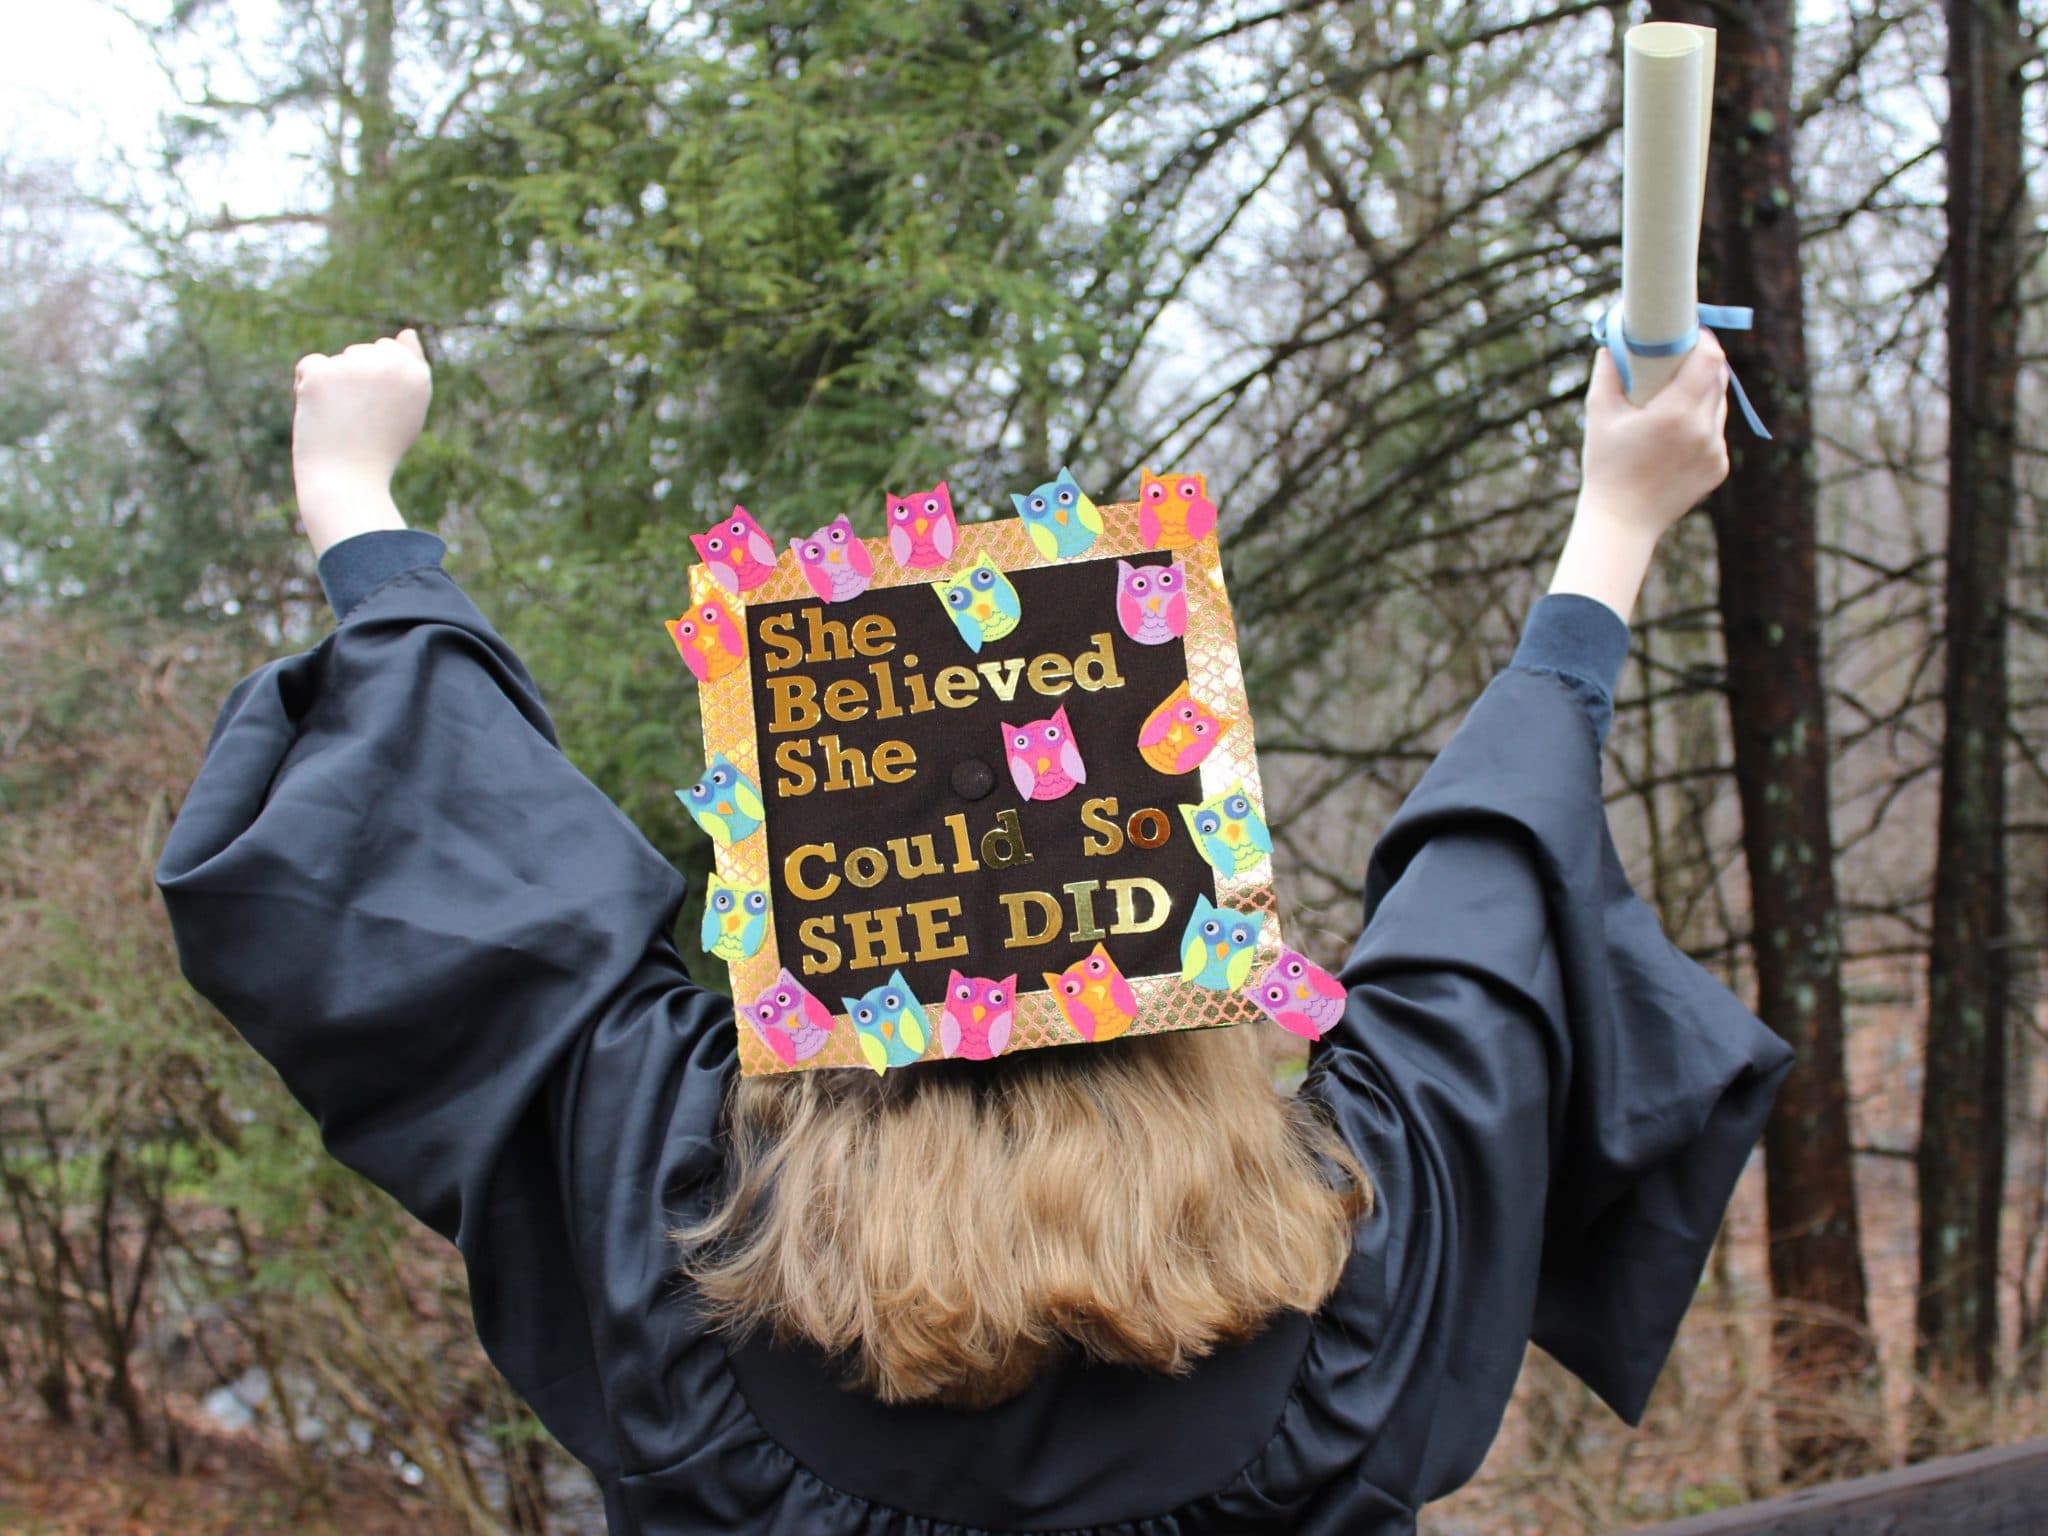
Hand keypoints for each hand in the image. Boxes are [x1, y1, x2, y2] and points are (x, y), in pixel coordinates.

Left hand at [292, 328, 431, 555]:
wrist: (348, 481)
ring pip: (335, 362)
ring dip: (331, 386)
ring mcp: (356, 366)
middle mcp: (390, 365)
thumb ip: (411, 370)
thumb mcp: (407, 410)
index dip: (377, 381)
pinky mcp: (323, 372)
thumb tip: (407, 332)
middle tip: (359, 420)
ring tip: (341, 421)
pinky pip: (310, 366)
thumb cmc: (379, 450)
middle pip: (360, 352)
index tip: (378, 412)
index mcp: (417, 375)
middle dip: (353, 380)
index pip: (389, 349)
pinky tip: (320, 414)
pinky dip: (307, 388)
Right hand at [1547, 331, 1732, 621]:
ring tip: (1677, 393)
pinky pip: (1715, 432)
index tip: (1691, 333)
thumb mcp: (1599, 415)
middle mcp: (1703, 430)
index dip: (1704, 340)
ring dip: (1704, 391)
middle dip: (1703, 361)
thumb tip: (1611, 344)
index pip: (1709, 359)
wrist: (1623, 522)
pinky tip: (1677, 431)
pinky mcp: (1718, 468)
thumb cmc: (1606, 467)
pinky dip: (1701, 423)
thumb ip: (1607, 373)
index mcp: (1676, 413)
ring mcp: (1715, 451)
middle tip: (1681, 356)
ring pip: (1719, 404)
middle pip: (1718, 378)